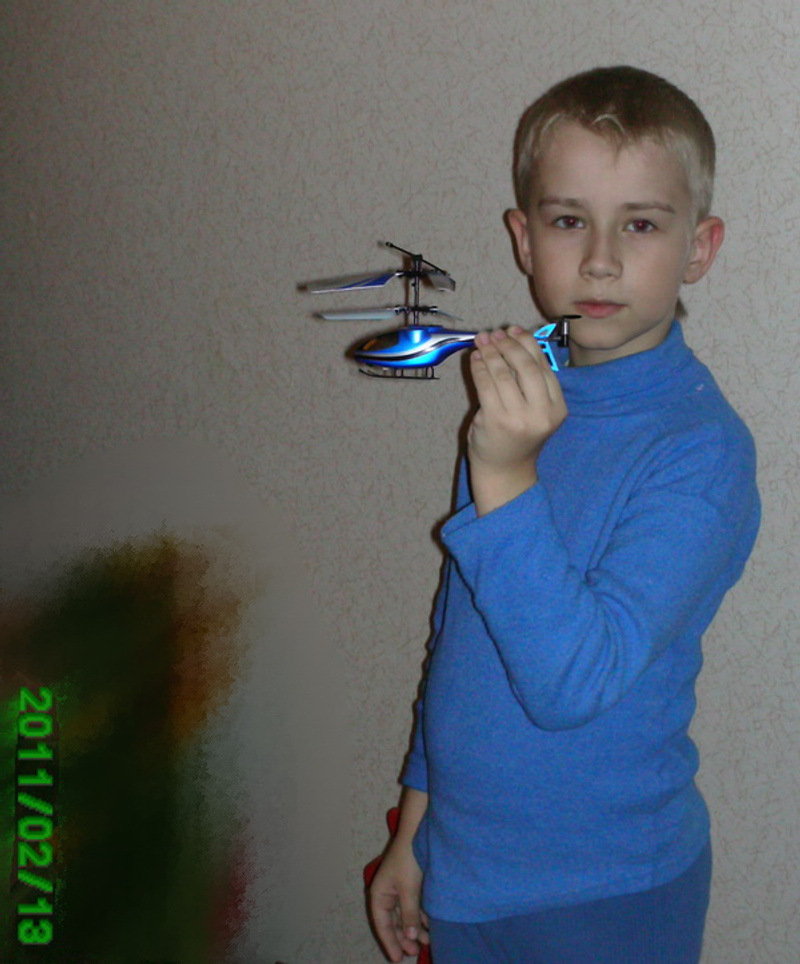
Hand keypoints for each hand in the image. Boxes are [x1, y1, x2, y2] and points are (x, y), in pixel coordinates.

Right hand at [369, 836, 429, 961]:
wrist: (418, 831)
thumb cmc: (408, 859)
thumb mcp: (408, 889)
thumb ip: (409, 915)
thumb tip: (410, 938)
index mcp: (380, 893)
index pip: (382, 924)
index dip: (389, 942)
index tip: (397, 959)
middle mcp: (387, 892)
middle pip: (393, 922)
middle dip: (404, 938)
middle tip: (415, 953)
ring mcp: (399, 888)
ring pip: (405, 915)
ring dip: (415, 929)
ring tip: (427, 942)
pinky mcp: (411, 883)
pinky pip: (414, 906)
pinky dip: (421, 917)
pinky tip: (430, 926)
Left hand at [468, 325, 566, 514]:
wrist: (505, 470)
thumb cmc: (519, 436)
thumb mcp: (535, 411)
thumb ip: (530, 382)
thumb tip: (512, 341)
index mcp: (557, 408)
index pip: (544, 366)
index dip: (528, 343)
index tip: (514, 330)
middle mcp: (542, 413)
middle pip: (526, 367)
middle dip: (509, 345)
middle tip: (496, 333)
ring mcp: (518, 417)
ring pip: (503, 374)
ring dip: (491, 352)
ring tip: (482, 340)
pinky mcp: (495, 420)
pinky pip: (486, 385)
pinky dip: (479, 367)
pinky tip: (476, 358)